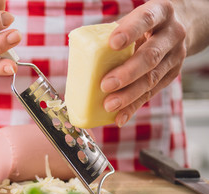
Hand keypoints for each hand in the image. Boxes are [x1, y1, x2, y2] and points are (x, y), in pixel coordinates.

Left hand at [100, 0, 186, 126]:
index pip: (146, 19)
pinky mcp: (172, 75)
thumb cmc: (143, 24)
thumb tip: (80, 56)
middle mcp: (172, 34)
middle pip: (150, 55)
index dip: (130, 31)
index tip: (112, 43)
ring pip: (152, 78)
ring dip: (129, 95)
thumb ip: (113, 33)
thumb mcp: (133, 20)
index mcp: (161, 13)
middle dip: (127, 72)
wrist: (179, 26)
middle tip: (105, 85)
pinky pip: (151, 93)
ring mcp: (176, 56)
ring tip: (109, 105)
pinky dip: (133, 107)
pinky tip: (119, 117)